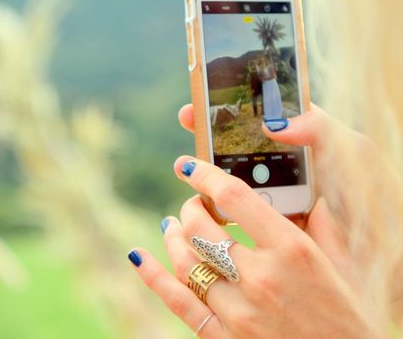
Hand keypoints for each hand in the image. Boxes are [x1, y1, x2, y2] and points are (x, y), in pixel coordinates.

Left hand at [127, 104, 385, 337]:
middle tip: (192, 204)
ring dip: (172, 237)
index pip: (235, 197)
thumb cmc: (349, 320)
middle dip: (190, 207)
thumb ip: (321, 226)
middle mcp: (260, 279)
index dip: (204, 175)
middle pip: (201, 227)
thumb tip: (307, 192)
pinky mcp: (224, 338)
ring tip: (171, 225)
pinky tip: (138, 256)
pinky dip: (152, 275)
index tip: (189, 166)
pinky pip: (177, 301)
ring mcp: (238, 312)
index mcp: (292, 252)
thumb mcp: (343, 267)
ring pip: (184, 261)